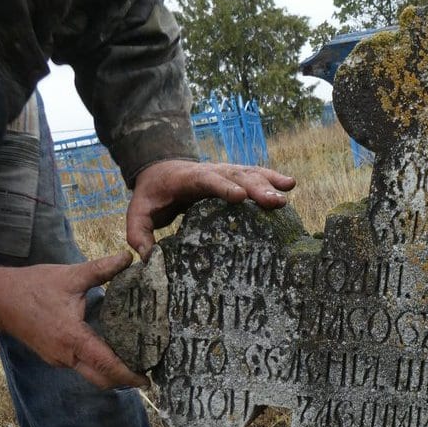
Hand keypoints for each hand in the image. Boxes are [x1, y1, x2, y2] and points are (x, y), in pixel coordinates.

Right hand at [0, 253, 147, 389]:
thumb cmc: (33, 287)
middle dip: (125, 379)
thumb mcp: (71, 276)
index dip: (129, 375)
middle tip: (147, 372)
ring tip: (135, 360)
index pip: (107, 365)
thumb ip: (102, 269)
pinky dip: (99, 365)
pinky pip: (81, 367)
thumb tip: (129, 257)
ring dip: (112, 373)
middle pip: (101, 379)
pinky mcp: (55, 357)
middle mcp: (66, 355)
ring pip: (91, 375)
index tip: (148, 379)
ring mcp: (59, 359)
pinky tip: (113, 350)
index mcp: (72, 338)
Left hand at [126, 159, 295, 259]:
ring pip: (249, 173)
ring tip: (287, 193)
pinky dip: (272, 179)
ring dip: (268, 183)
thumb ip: (138, 233)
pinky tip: (289, 185)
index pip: (207, 181)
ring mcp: (224, 173)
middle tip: (274, 202)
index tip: (241, 198)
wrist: (160, 168)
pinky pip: (255, 175)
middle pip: (236, 176)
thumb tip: (147, 257)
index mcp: (187, 179)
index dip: (224, 188)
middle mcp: (210, 172)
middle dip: (256, 188)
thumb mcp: (138, 212)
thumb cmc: (152, 194)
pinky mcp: (234, 177)